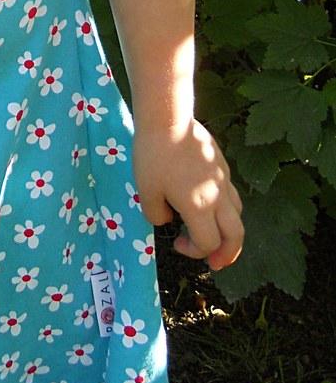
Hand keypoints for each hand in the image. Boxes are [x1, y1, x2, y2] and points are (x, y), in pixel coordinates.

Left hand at [133, 117, 243, 270]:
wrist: (167, 119)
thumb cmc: (153, 156)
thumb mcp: (146, 192)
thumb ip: (157, 215)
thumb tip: (169, 219)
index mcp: (200, 207)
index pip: (208, 243)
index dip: (194, 252)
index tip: (176, 244)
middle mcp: (218, 196)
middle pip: (236, 235)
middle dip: (228, 254)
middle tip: (215, 263)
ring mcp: (223, 179)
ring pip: (237, 214)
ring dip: (229, 231)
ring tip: (215, 236)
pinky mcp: (222, 165)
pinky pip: (230, 194)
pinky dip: (224, 209)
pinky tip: (208, 204)